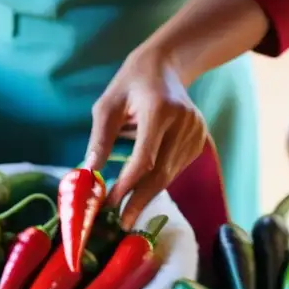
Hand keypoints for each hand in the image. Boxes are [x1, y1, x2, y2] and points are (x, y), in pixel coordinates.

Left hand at [85, 48, 209, 228]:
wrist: (166, 66)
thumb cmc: (131, 84)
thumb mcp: (108, 105)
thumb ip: (100, 139)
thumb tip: (89, 173)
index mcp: (160, 109)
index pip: (145, 157)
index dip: (128, 184)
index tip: (111, 203)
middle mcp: (184, 122)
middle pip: (161, 172)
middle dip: (140, 199)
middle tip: (122, 222)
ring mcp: (196, 132)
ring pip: (170, 174)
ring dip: (148, 193)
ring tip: (128, 209)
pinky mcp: (200, 139)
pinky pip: (177, 168)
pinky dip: (159, 179)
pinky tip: (144, 186)